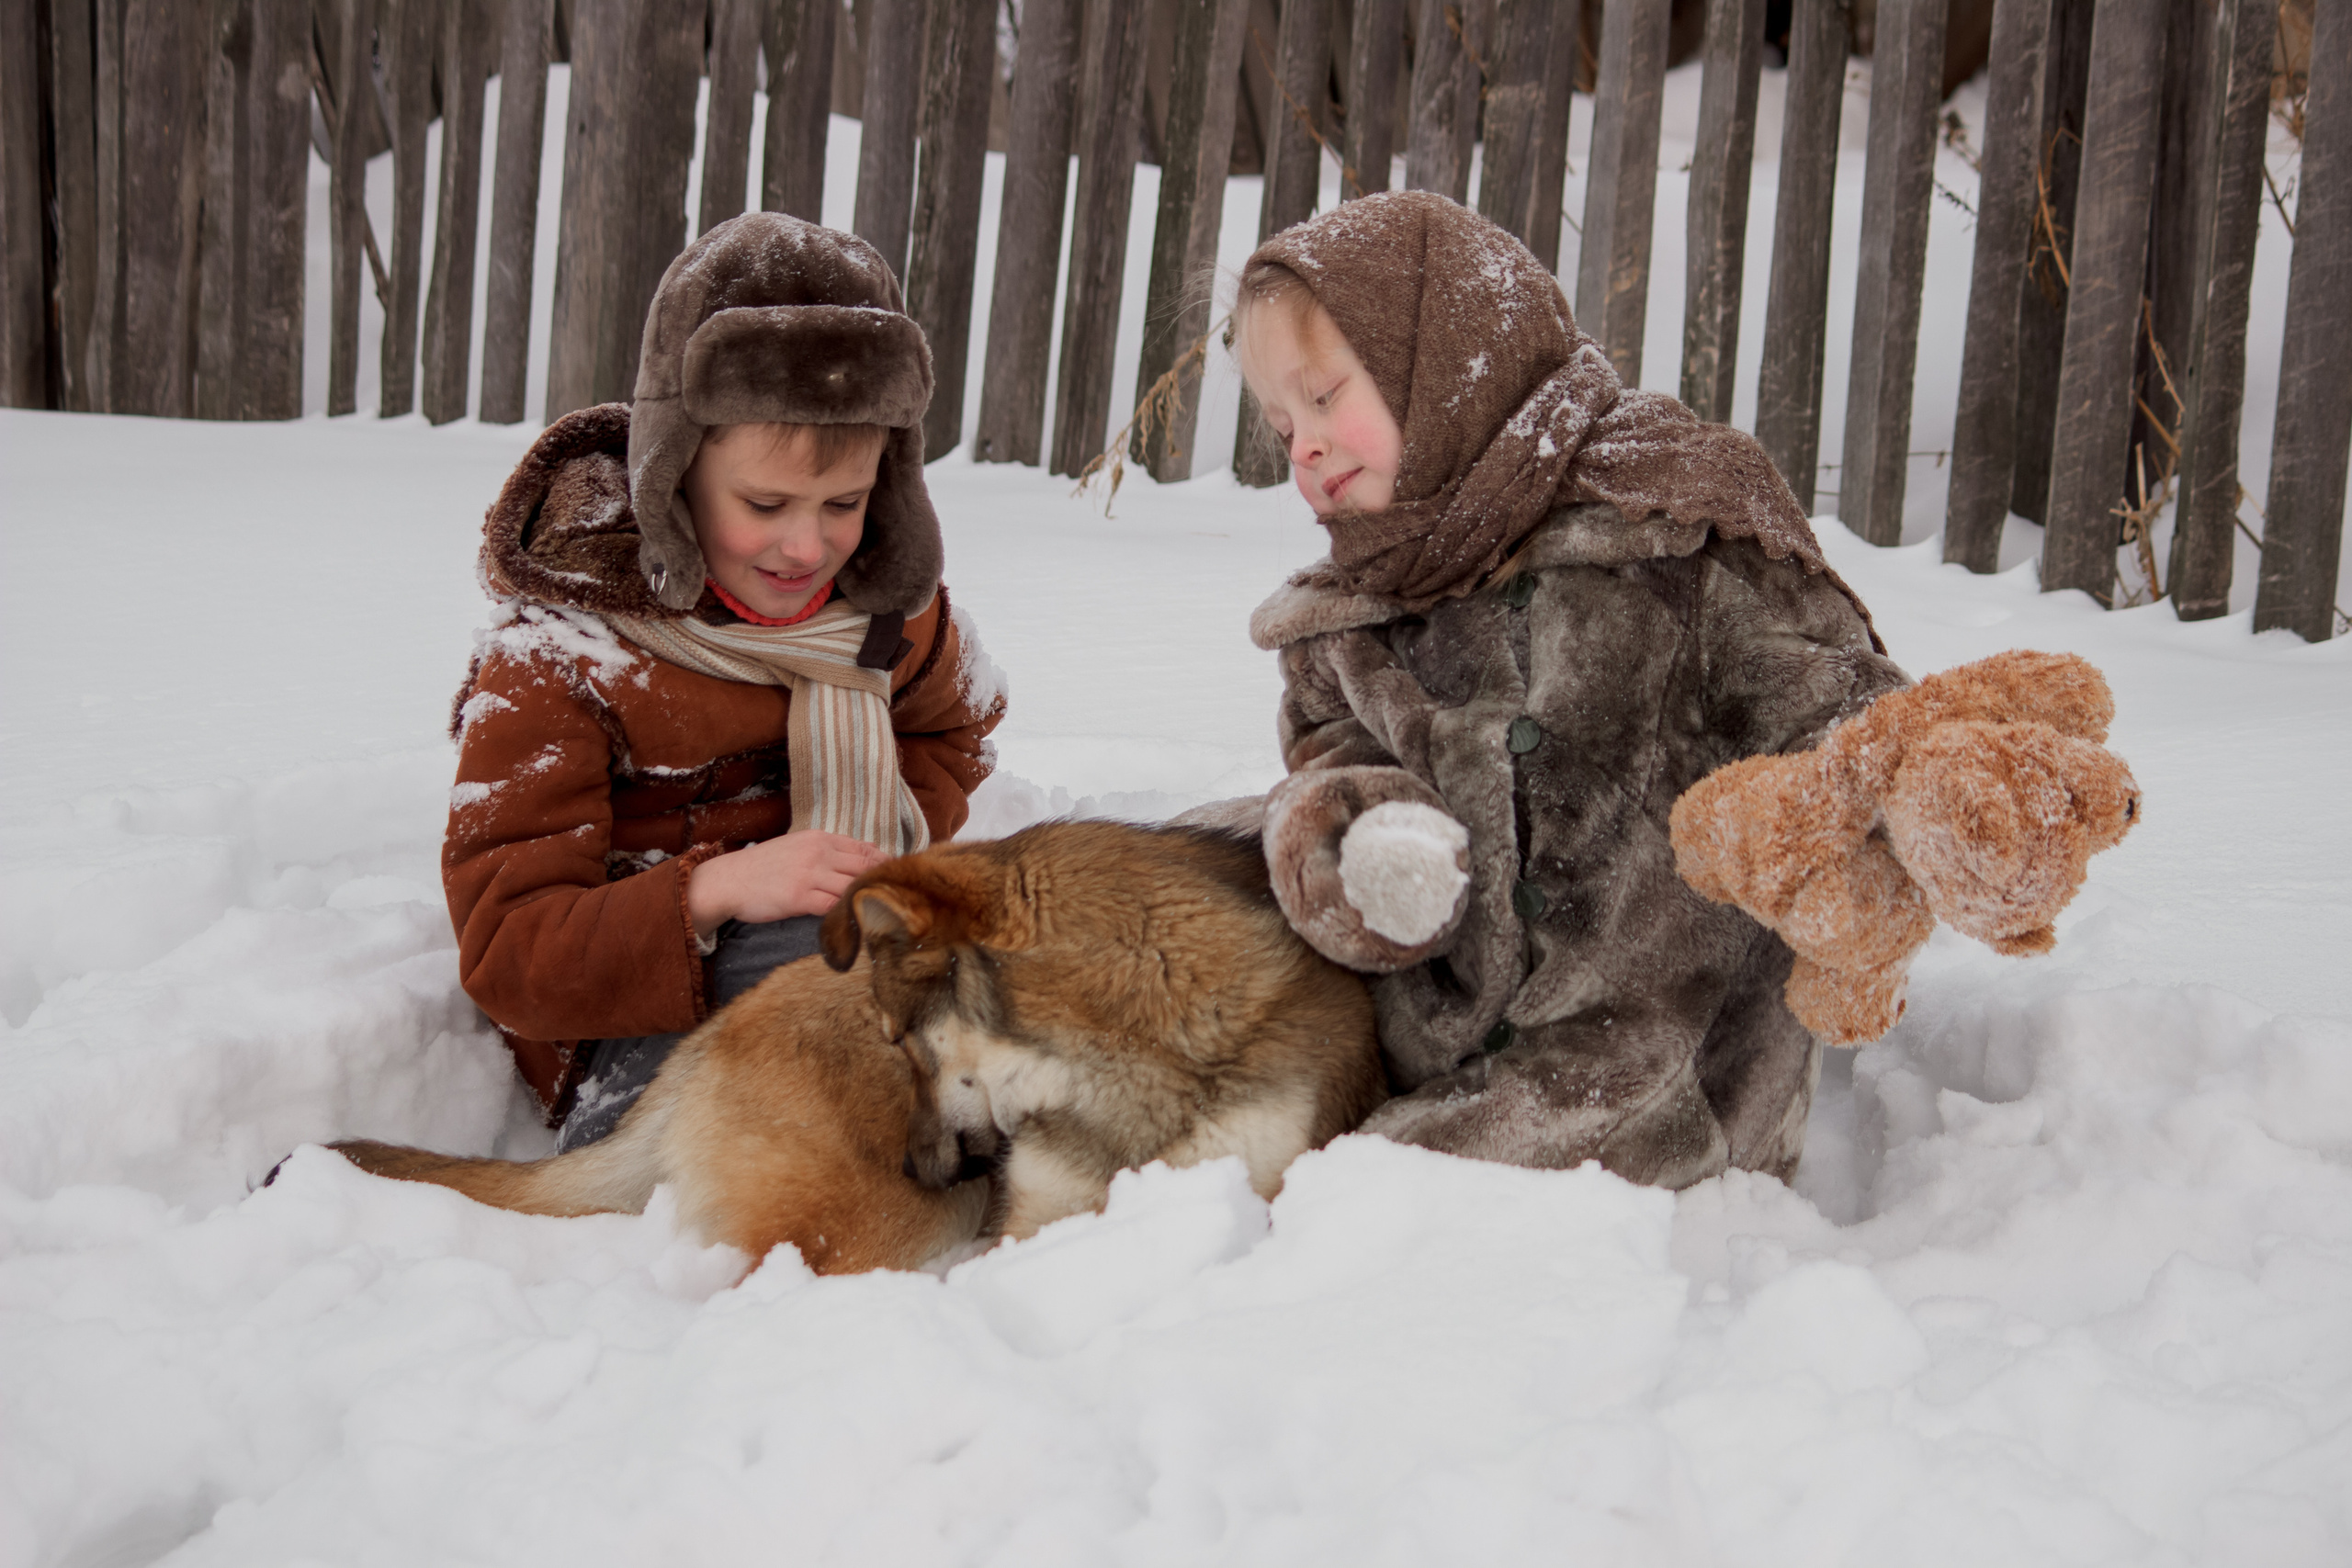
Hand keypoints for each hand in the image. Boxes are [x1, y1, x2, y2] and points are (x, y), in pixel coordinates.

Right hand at [686, 830, 891, 936]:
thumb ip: (831, 849)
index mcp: (819, 838)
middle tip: (897, 898)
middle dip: (881, 883)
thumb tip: (869, 851)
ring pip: (852, 886)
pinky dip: (846, 914)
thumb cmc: (763, 867)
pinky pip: (833, 906)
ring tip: (881, 913)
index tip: (897, 878)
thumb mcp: (798, 847)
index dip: (884, 865)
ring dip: (866, 900)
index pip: (864, 849)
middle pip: (863, 867)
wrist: (729, 881)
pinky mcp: (799, 898)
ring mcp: (809, 875)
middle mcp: (817, 853)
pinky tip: (856, 922)